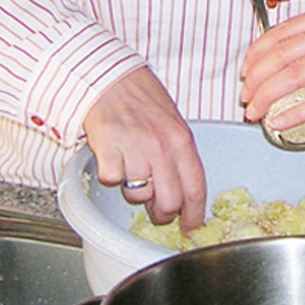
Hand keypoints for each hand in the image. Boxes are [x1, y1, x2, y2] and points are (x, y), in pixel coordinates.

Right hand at [82, 67, 205, 232]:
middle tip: (156, 211)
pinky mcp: (108, 150)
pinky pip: (112, 180)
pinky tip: (113, 155)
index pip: (196, 188)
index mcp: (182, 140)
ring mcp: (134, 149)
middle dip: (162, 213)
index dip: (194, 215)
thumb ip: (178, 154)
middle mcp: (161, 148)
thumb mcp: (172, 121)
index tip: (191, 228)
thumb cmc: (141, 96)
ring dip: (134, 190)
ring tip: (131, 166)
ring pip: (137, 195)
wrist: (109, 76)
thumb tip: (182, 190)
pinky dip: (111, 174)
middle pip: (168, 202)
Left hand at [240, 1, 304, 125]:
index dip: (257, 54)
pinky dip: (294, 113)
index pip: (281, 31)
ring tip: (254, 112)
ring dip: (267, 97)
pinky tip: (280, 122)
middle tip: (245, 96)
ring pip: (293, 75)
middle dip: (255, 79)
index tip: (247, 71)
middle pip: (281, 54)